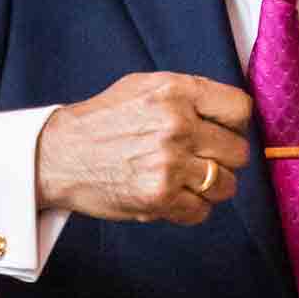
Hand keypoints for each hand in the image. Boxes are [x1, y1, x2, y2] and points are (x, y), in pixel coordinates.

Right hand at [36, 73, 251, 224]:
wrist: (58, 154)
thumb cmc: (103, 120)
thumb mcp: (144, 86)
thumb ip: (189, 94)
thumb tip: (231, 111)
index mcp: (176, 91)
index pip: (240, 109)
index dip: (234, 124)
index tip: (222, 131)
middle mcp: (177, 125)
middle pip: (238, 151)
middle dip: (224, 158)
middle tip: (201, 159)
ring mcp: (169, 163)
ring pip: (226, 184)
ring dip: (211, 187)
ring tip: (187, 180)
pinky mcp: (159, 197)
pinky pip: (202, 211)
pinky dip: (192, 208)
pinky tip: (173, 196)